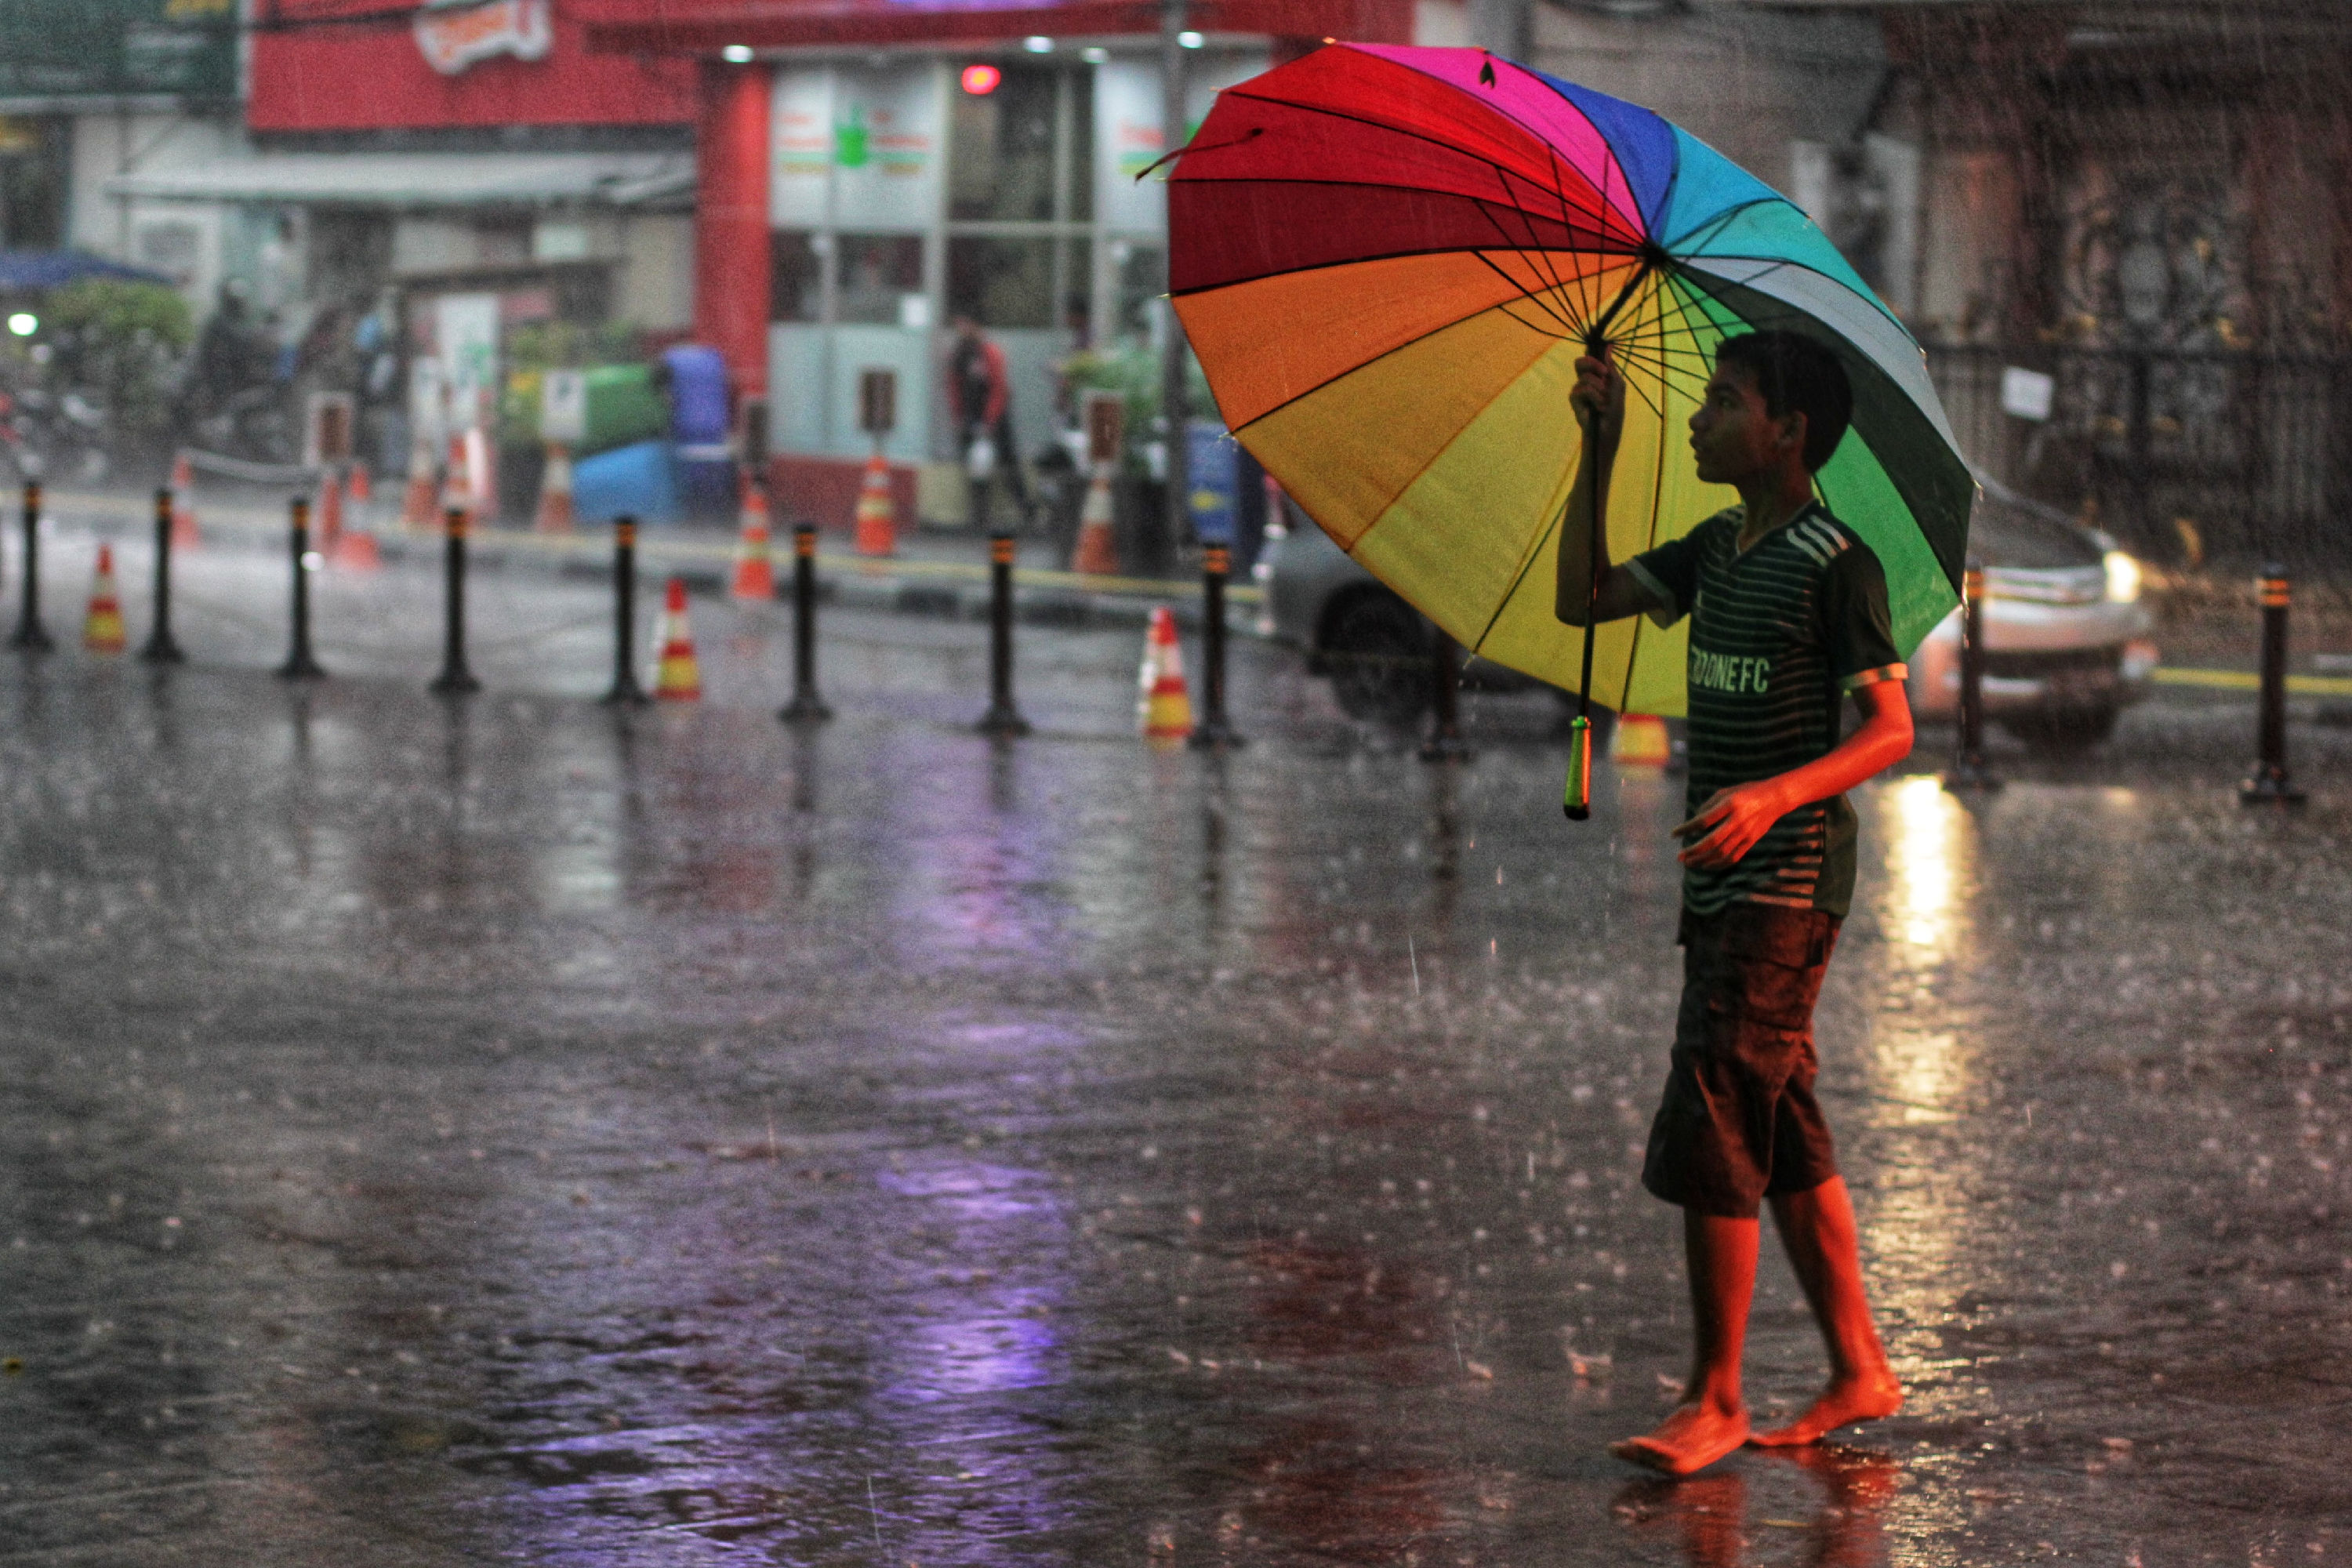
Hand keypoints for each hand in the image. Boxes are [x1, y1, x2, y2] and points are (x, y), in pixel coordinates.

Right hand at [1570, 349, 1625, 458]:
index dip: (1591, 353)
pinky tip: (1598, 407)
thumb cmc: (1614, 412)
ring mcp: (1578, 392)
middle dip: (1593, 364)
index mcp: (1596, 378)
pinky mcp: (1574, 401)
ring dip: (1600, 389)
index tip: (1598, 350)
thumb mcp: (1618, 387)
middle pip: (1579, 362)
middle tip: (1604, 374)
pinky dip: (1594, 397)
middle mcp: (1585, 383)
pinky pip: (1583, 389)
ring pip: (1585, 377)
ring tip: (1605, 402)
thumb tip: (1608, 346)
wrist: (1608, 432)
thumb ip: (1612, 368)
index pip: (1589, 359)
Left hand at [1673, 783, 1789, 868]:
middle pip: (1712, 841)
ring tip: (1689, 863)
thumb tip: (1694, 823)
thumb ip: (1708, 805)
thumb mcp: (1726, 792)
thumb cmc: (1746, 792)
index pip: (1703, 821)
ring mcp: (1746, 833)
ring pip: (1722, 853)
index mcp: (1730, 804)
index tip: (1673, 834)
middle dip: (1693, 851)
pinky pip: (1733, 857)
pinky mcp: (1751, 841)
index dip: (1686, 829)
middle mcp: (1738, 820)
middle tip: (1679, 856)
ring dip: (1703, 860)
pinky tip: (1706, 866)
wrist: (1775, 798)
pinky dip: (1718, 864)